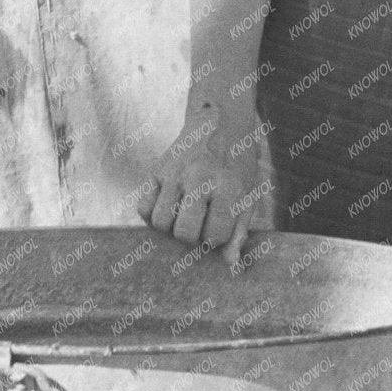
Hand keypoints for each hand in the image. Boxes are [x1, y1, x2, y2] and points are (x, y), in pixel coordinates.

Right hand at [132, 96, 275, 268]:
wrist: (219, 124)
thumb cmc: (236, 165)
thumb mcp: (247, 194)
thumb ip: (238, 230)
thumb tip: (230, 266)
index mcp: (228, 186)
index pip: (214, 236)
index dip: (217, 238)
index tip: (220, 224)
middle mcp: (199, 179)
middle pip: (184, 233)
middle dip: (193, 237)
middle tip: (201, 223)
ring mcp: (175, 173)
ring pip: (160, 222)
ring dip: (172, 227)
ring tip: (185, 215)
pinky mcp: (157, 169)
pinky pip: (144, 207)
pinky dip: (153, 215)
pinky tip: (169, 207)